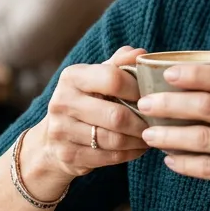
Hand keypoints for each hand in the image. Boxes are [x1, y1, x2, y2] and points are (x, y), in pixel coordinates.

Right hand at [21, 46, 149, 197]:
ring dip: (139, 139)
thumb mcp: (96, 78)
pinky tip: (139, 148)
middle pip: (116, 115)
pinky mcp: (68, 156)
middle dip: (142, 121)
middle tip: (158, 122)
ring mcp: (62, 131)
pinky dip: (131, 153)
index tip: (151, 95)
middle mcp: (62, 102)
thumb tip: (140, 53)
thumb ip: (118, 64)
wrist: (52, 139)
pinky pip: (110, 158)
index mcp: (72, 77)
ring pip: (115, 140)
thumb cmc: (85, 101)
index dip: (137, 88)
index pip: (112, 78)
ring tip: (151, 135)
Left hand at [137, 64, 209, 210]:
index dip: (194, 73)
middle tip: (146, 104)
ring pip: (202, 138)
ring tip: (148, 134)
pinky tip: (170, 160)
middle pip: (208, 105)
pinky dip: (184, 163)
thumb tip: (197, 87)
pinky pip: (208, 168)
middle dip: (170, 103)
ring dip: (170, 135)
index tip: (167, 74)